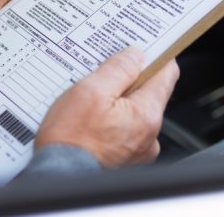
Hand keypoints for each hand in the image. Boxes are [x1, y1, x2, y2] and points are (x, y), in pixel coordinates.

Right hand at [36, 48, 179, 167]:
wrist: (56, 177)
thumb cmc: (70, 141)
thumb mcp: (90, 92)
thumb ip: (118, 70)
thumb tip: (136, 54)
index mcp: (146, 114)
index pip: (167, 73)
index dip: (155, 55)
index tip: (141, 46)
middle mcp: (149, 133)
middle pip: (149, 91)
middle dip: (128, 78)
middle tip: (103, 72)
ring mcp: (138, 147)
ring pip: (134, 109)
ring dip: (117, 98)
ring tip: (90, 98)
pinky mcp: (125, 156)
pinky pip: (124, 126)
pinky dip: (111, 117)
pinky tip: (90, 116)